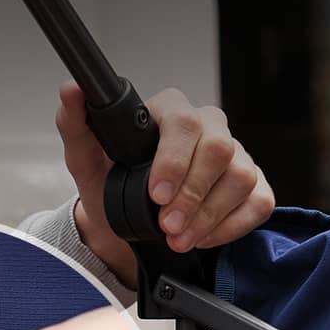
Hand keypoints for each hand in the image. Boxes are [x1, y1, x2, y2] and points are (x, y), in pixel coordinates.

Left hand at [56, 82, 274, 286]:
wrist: (127, 226)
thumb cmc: (110, 187)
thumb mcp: (84, 160)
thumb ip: (75, 125)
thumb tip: (71, 91)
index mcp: (169, 111)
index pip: (184, 122)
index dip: (174, 161)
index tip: (156, 196)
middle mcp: (208, 126)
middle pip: (219, 148)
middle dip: (193, 195)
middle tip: (168, 226)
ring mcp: (235, 156)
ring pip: (240, 177)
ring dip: (210, 216)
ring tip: (180, 238)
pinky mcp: (254, 186)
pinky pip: (258, 202)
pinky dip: (232, 226)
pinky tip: (204, 238)